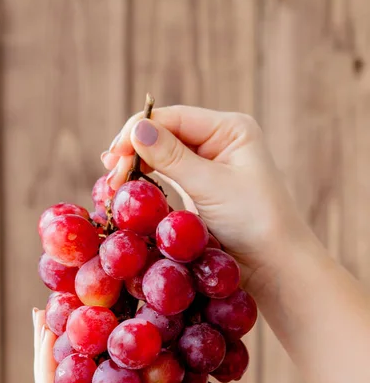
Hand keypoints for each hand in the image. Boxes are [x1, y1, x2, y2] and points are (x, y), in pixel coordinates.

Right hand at [103, 106, 307, 292]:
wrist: (273, 264)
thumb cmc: (254, 221)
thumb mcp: (211, 186)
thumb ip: (172, 157)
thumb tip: (136, 129)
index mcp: (229, 129)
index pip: (174, 118)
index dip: (139, 131)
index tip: (113, 155)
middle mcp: (219, 141)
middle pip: (166, 133)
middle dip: (135, 149)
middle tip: (110, 174)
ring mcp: (210, 165)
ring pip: (164, 154)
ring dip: (138, 165)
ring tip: (114, 183)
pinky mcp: (202, 188)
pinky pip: (169, 175)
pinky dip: (148, 180)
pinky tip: (131, 188)